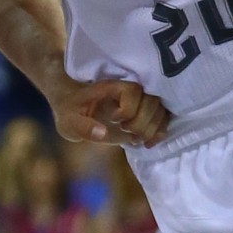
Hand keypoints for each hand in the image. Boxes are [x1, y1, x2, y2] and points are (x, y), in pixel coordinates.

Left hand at [51, 77, 169, 147]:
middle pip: (151, 100)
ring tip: (135, 140)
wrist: (76, 109)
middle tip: (126, 133)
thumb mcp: (69, 122)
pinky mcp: (144, 113)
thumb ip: (83, 127)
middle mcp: (129, 91)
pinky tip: (147, 144)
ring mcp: (139, 101)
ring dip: (151, 129)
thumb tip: (101, 133)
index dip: (128, 108)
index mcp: (111, 87)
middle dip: (141, 122)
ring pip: (160, 109)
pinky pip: (163, 118)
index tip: (115, 121)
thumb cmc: (71, 112)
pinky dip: (159, 132)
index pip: (132, 90)